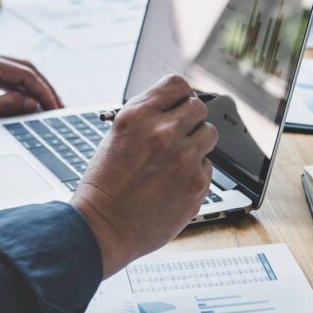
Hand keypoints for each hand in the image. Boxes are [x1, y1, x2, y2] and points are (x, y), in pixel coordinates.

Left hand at [0, 52, 62, 125]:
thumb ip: (6, 105)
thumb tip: (32, 104)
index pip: (25, 73)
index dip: (43, 91)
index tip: (56, 107)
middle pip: (24, 69)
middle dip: (43, 87)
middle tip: (58, 106)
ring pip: (15, 74)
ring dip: (32, 89)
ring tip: (46, 106)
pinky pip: (3, 80)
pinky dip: (18, 91)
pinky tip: (25, 103)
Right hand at [70, 74, 218, 277]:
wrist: (102, 228)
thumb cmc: (105, 186)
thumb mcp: (117, 137)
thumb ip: (147, 118)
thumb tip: (174, 107)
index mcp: (138, 115)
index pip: (177, 84)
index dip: (180, 95)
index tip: (179, 104)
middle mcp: (163, 131)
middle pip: (198, 106)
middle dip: (190, 119)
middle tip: (180, 135)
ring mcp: (183, 157)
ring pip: (209, 133)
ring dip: (198, 143)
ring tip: (179, 159)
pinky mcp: (197, 182)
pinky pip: (208, 165)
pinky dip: (196, 172)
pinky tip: (175, 183)